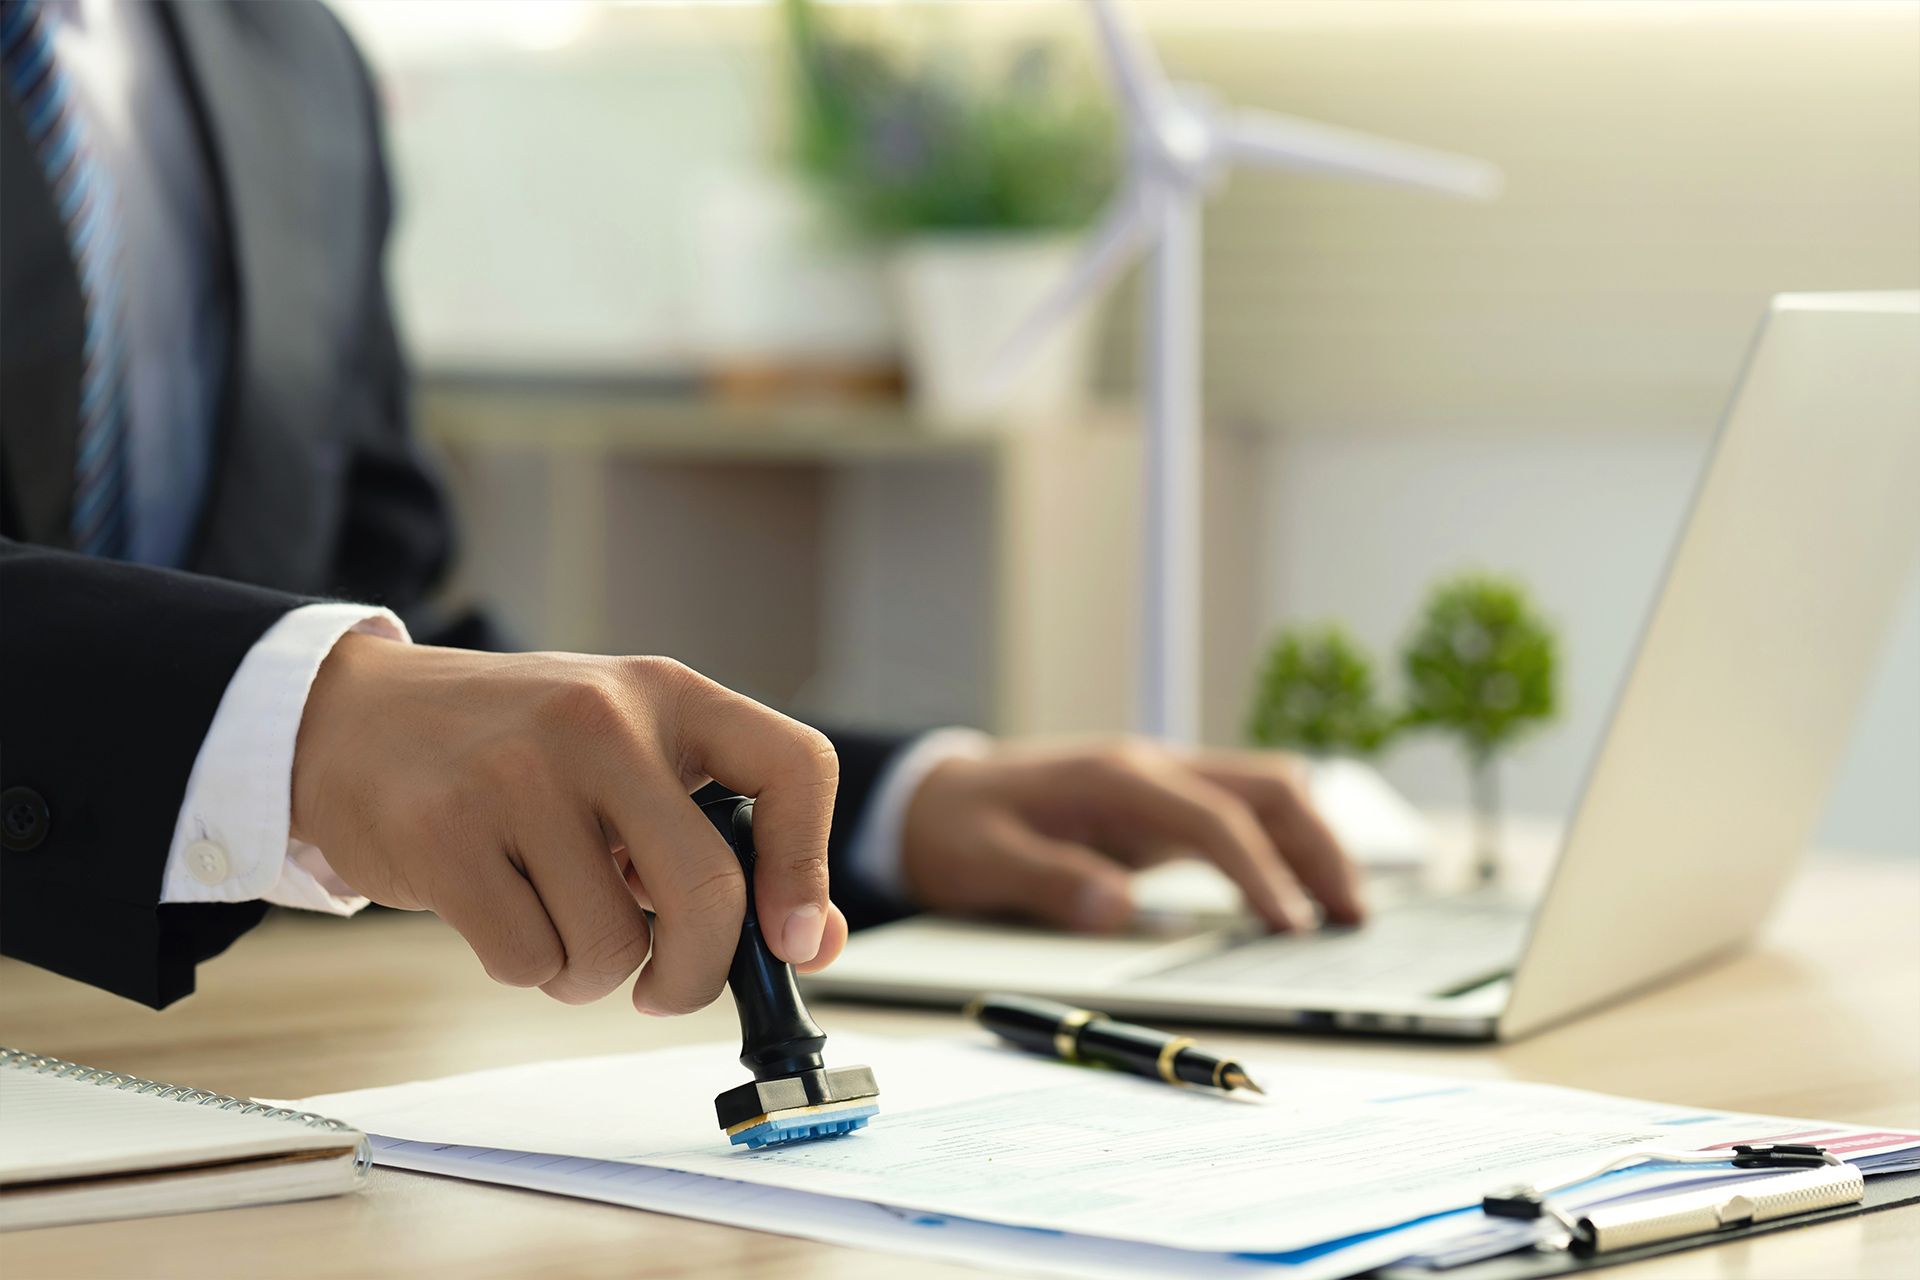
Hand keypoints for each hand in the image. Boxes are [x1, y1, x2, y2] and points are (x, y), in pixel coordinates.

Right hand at [291, 636, 848, 1012]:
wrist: (353, 717)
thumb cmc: (516, 753)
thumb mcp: (628, 762)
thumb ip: (716, 841)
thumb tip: (810, 946)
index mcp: (667, 693)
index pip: (794, 766)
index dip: (810, 870)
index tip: (793, 941)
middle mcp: (602, 720)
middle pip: (708, 892)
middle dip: (697, 973)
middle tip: (668, 987)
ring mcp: (519, 772)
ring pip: (613, 947)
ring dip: (590, 973)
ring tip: (554, 918)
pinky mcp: (442, 831)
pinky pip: (529, 961)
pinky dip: (526, 967)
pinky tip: (499, 912)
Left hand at [899, 738, 1362, 932]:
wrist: (933, 798)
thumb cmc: (957, 829)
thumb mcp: (983, 861)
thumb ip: (1049, 882)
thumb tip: (1120, 908)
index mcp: (1114, 778)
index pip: (1212, 817)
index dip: (1260, 871)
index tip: (1291, 926)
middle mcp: (1151, 768)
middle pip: (1267, 787)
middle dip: (1319, 846)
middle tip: (1351, 918)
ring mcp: (1163, 782)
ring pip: (1267, 793)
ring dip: (1314, 843)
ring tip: (1346, 912)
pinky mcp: (1163, 806)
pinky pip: (1243, 815)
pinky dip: (1284, 847)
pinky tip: (1301, 894)